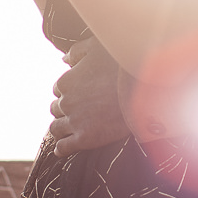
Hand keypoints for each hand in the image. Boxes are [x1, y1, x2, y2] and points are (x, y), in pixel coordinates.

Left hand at [48, 38, 130, 155]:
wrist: (142, 90)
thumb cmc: (120, 64)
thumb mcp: (96, 47)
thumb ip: (76, 52)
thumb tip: (63, 59)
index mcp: (65, 82)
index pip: (58, 90)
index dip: (69, 93)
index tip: (80, 95)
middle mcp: (65, 102)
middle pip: (56, 109)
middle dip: (66, 110)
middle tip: (80, 112)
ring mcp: (74, 122)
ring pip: (55, 129)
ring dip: (61, 129)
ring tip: (69, 131)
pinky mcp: (84, 139)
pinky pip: (63, 147)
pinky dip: (61, 149)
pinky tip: (62, 150)